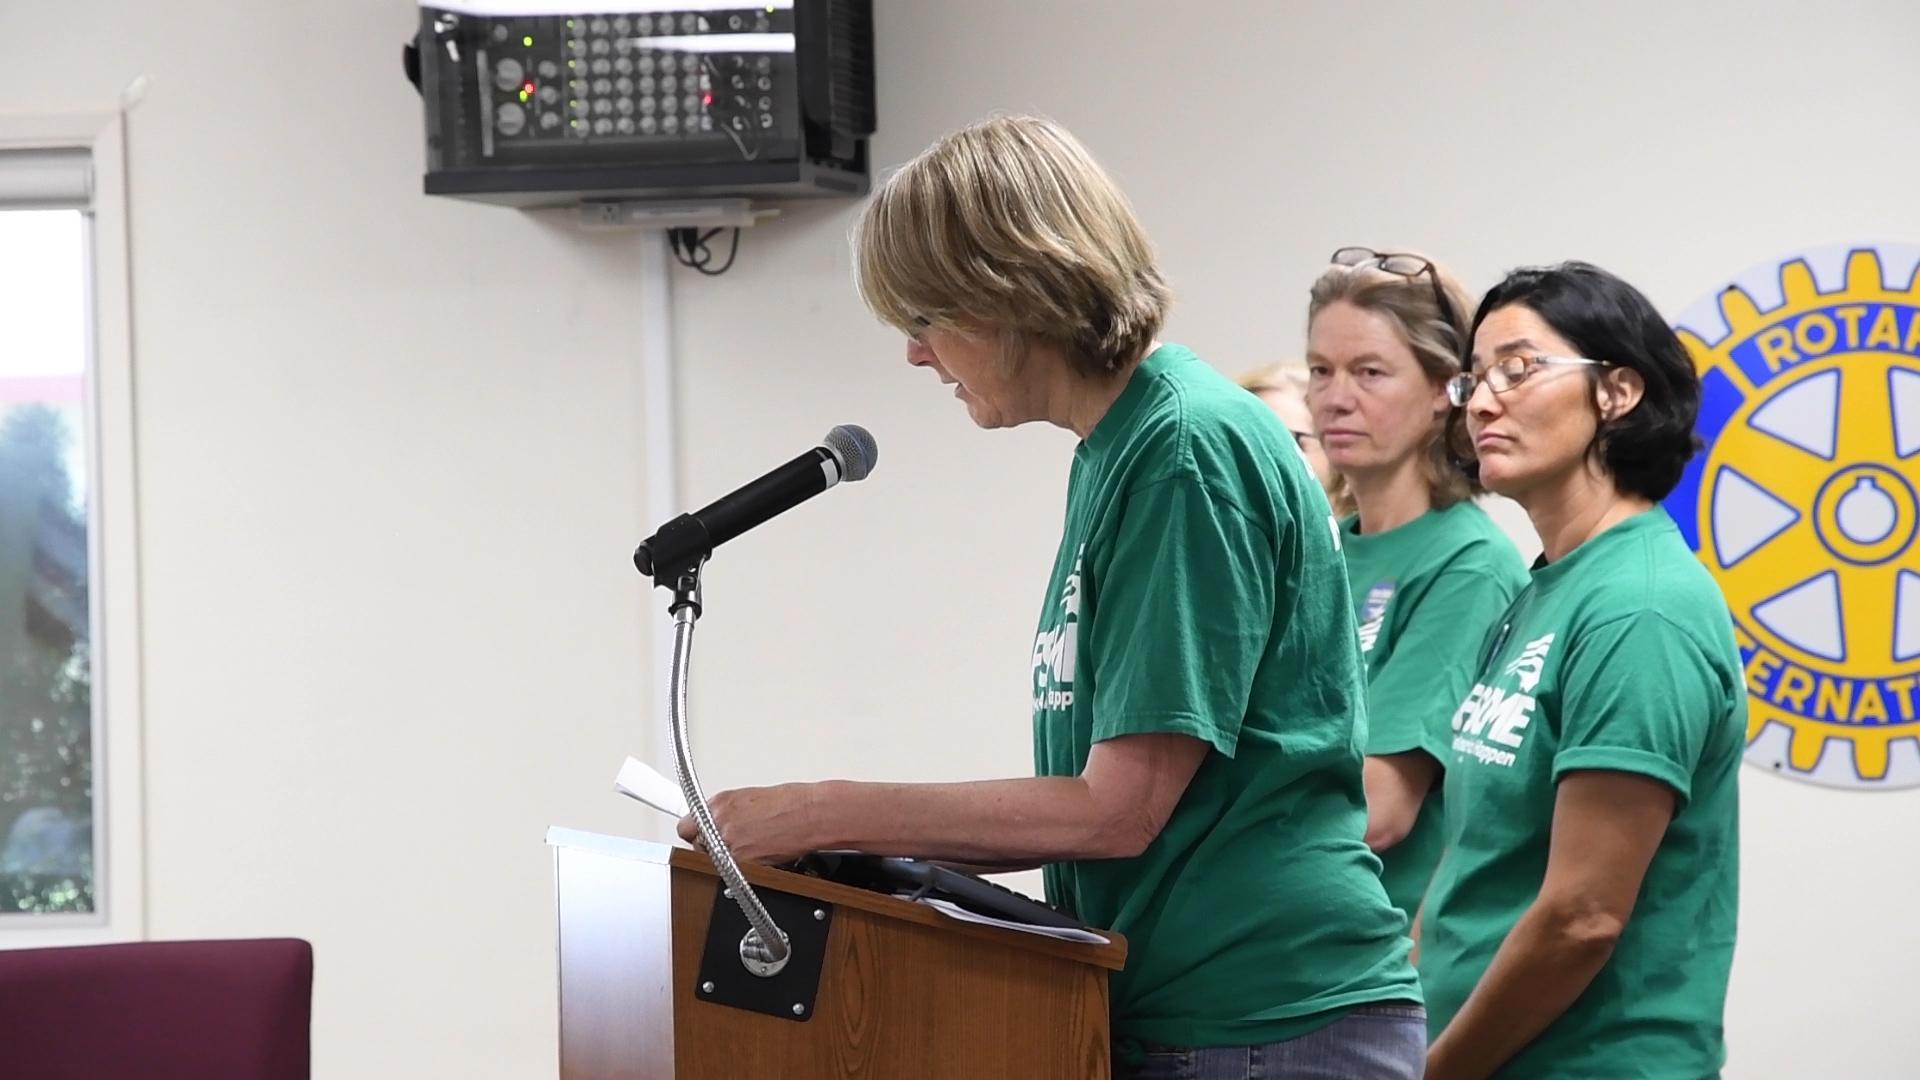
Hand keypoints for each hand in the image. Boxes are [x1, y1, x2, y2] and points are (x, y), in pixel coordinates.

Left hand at [675, 784, 820, 864]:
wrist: (812, 815)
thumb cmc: (792, 803)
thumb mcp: (749, 797)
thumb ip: (727, 811)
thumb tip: (718, 820)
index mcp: (720, 804)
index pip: (686, 825)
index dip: (696, 832)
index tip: (700, 835)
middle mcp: (719, 825)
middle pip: (696, 846)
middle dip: (710, 846)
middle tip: (730, 843)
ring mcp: (729, 846)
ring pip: (713, 862)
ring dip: (726, 858)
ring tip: (750, 847)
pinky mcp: (742, 866)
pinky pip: (732, 872)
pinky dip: (743, 868)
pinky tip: (759, 855)